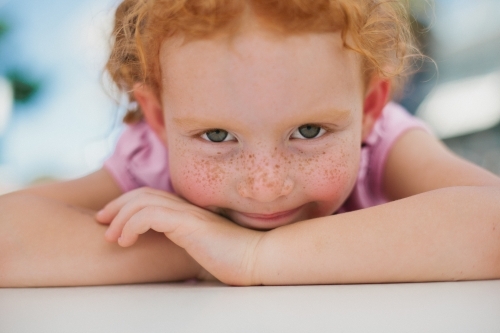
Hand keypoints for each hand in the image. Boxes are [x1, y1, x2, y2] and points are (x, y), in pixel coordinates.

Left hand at [96, 187, 263, 284]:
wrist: (255, 258)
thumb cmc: (232, 257)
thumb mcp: (200, 247)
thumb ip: (183, 241)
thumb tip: (164, 250)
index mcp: (188, 211)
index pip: (151, 196)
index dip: (126, 204)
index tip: (110, 220)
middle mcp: (186, 207)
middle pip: (143, 194)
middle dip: (117, 205)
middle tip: (101, 222)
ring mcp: (188, 213)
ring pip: (143, 202)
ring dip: (120, 217)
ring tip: (111, 236)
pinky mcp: (189, 224)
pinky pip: (151, 216)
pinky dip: (132, 225)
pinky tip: (127, 241)